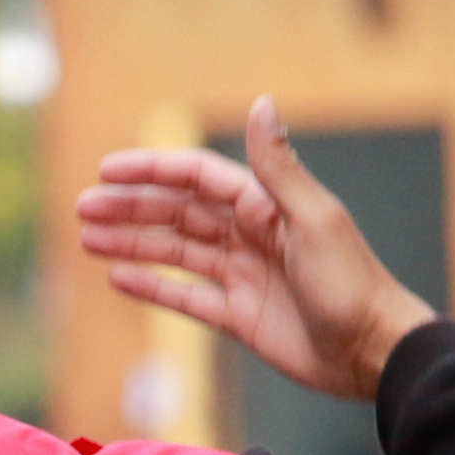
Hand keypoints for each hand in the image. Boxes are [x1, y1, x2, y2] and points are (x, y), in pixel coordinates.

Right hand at [73, 98, 441, 404]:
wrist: (372, 351)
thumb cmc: (351, 282)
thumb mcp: (313, 219)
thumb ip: (279, 167)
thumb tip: (262, 102)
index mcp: (266, 205)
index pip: (197, 179)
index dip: (152, 171)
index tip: (107, 171)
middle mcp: (251, 234)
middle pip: (179, 213)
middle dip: (131, 209)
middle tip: (83, 209)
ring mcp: (243, 275)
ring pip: (176, 252)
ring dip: (133, 244)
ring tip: (88, 240)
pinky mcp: (240, 316)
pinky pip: (187, 296)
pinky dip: (153, 287)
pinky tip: (119, 278)